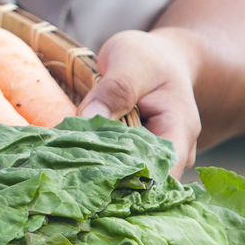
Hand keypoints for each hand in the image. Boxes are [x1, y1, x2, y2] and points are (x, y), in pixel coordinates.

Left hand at [77, 27, 204, 172]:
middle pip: (142, 182)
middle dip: (108, 184)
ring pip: (127, 179)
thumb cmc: (149, 57)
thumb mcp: (132, 62)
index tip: (94, 186)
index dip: (131, 186)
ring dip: (99, 177)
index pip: (162, 174)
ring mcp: (154, 158)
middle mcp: (173, 152)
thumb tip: (89, 117)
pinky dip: (96, 167)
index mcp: (179, 131)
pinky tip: (71, 166)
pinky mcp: (135, 158)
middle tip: (67, 181)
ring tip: (65, 174)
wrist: (157, 58)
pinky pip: (116, 169)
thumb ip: (115, 89)